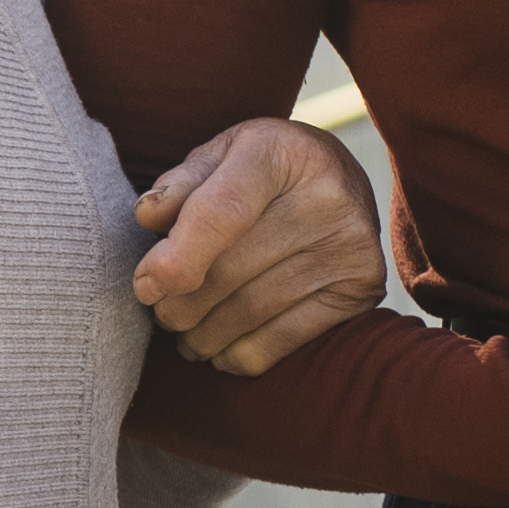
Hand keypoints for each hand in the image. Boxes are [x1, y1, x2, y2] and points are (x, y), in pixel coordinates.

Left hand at [128, 118, 390, 374]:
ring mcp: (349, 244)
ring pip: (251, 311)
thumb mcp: (218, 156)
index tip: (146, 287)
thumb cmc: (259, 172)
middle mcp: (324, 196)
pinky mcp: (362, 287)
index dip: (176, 260)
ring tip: (185, 334)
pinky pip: (285, 338)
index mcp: (278, 152)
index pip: (219, 214)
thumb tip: (149, 217)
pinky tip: (221, 351)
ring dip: (204, 335)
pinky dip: (241, 354)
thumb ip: (180, 183)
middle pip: (228, 272)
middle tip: (163, 313)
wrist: (336, 177)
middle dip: (180, 305)